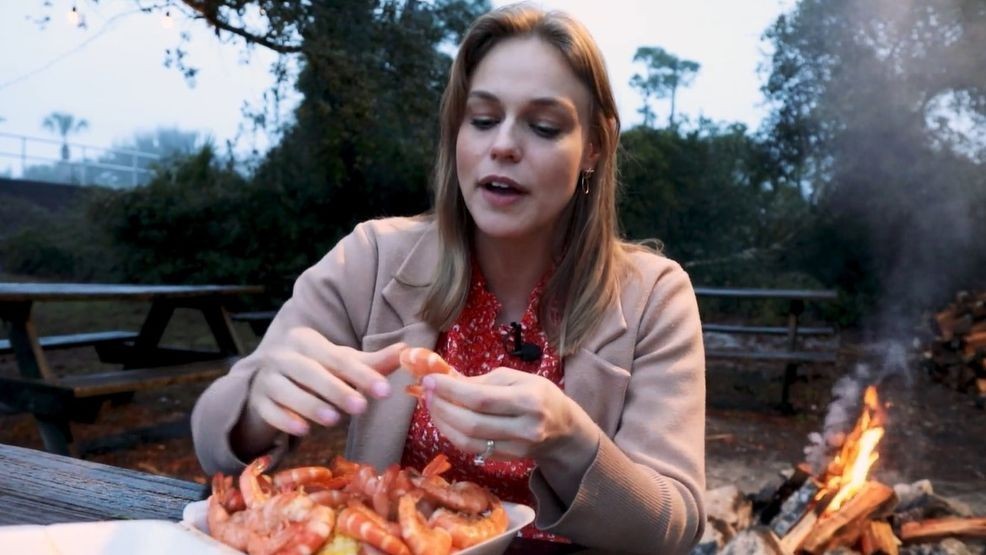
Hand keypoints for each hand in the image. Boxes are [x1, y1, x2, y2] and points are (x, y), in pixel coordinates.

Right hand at [244, 326, 404, 435]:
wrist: (270, 386)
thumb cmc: (316, 373)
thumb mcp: (342, 365)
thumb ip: (373, 362)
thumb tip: (409, 350)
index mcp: (305, 340)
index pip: (337, 357)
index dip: (362, 374)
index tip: (385, 390)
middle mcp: (282, 355)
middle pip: (310, 372)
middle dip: (337, 390)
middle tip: (362, 408)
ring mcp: (266, 379)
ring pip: (288, 391)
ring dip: (312, 405)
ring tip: (335, 420)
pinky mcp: (256, 402)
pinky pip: (270, 411)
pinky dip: (285, 420)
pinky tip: (303, 430)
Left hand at [422, 367, 594, 461]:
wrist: (563, 429)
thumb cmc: (538, 395)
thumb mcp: (516, 378)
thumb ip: (480, 381)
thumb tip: (444, 378)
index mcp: (529, 400)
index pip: (482, 398)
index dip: (451, 391)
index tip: (430, 380)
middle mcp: (525, 427)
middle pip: (472, 422)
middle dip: (442, 407)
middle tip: (426, 392)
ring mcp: (516, 448)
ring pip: (468, 440)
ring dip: (443, 423)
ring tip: (431, 406)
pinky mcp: (507, 460)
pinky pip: (472, 449)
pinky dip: (453, 434)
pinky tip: (444, 420)